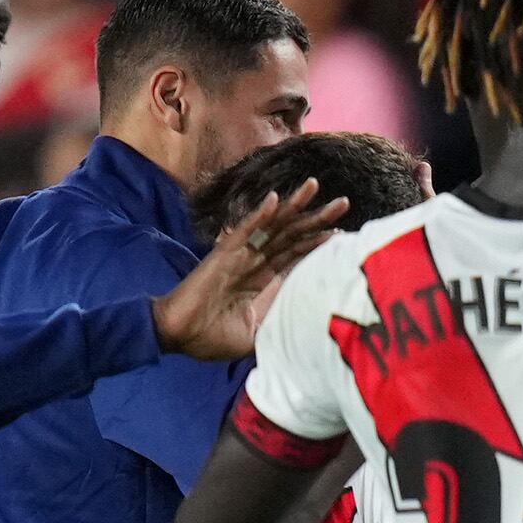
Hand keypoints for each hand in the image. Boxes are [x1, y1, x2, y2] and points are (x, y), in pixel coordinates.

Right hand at [152, 181, 346, 360]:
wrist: (178, 335)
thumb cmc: (211, 337)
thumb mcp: (256, 336)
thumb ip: (276, 327)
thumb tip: (304, 336)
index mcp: (261, 278)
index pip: (295, 254)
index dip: (317, 241)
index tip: (342, 231)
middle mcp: (253, 261)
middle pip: (291, 234)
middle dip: (316, 218)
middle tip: (344, 202)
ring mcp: (239, 255)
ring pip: (272, 226)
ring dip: (294, 206)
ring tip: (315, 186)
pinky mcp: (222, 255)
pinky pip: (244, 232)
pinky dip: (259, 216)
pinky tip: (275, 200)